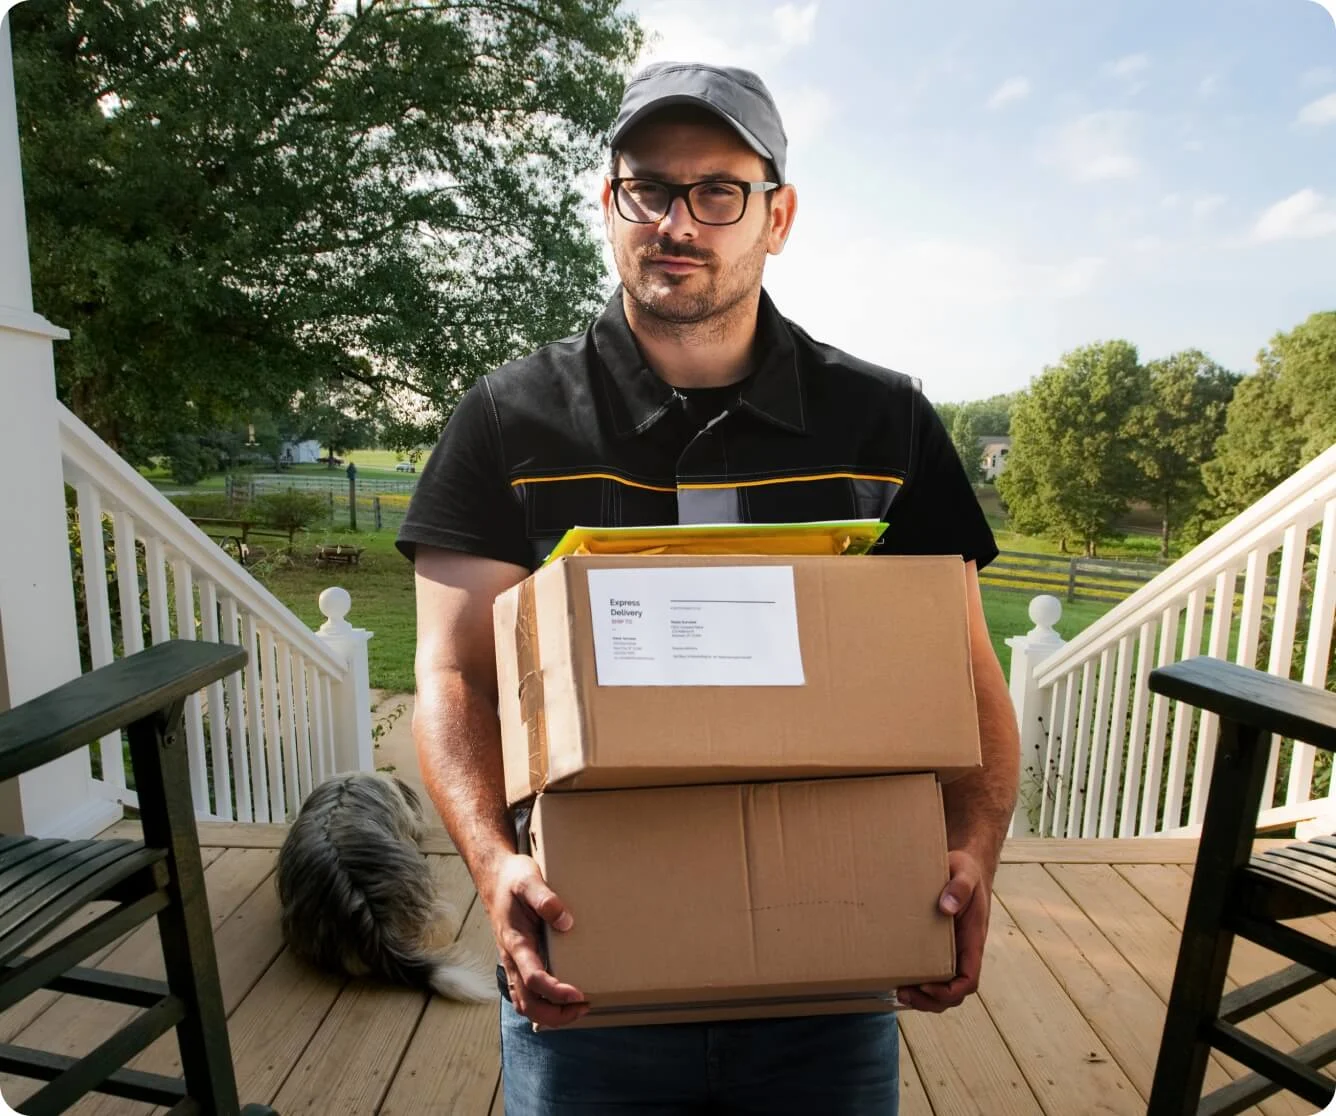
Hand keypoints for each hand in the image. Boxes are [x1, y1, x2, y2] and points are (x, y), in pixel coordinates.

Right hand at [482, 853, 587, 1026]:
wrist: (494, 877)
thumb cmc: (512, 879)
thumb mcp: (528, 880)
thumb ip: (545, 899)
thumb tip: (565, 922)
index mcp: (516, 941)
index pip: (534, 978)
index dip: (556, 991)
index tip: (579, 994)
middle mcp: (512, 958)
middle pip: (527, 1003)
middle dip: (555, 1014)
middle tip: (583, 1007)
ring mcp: (513, 962)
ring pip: (524, 1003)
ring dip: (548, 1014)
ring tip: (575, 1009)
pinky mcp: (517, 961)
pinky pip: (524, 993)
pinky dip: (541, 1004)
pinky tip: (560, 1000)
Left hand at [896, 849, 989, 1012]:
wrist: (964, 864)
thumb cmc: (966, 870)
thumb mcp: (964, 873)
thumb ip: (959, 888)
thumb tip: (947, 907)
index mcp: (972, 940)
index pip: (969, 979)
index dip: (949, 991)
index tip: (927, 985)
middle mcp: (963, 950)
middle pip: (954, 991)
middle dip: (931, 1000)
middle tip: (903, 994)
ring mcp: (951, 949)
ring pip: (942, 985)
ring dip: (922, 996)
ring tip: (898, 992)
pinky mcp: (937, 943)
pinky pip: (932, 969)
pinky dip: (917, 980)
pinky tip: (898, 976)